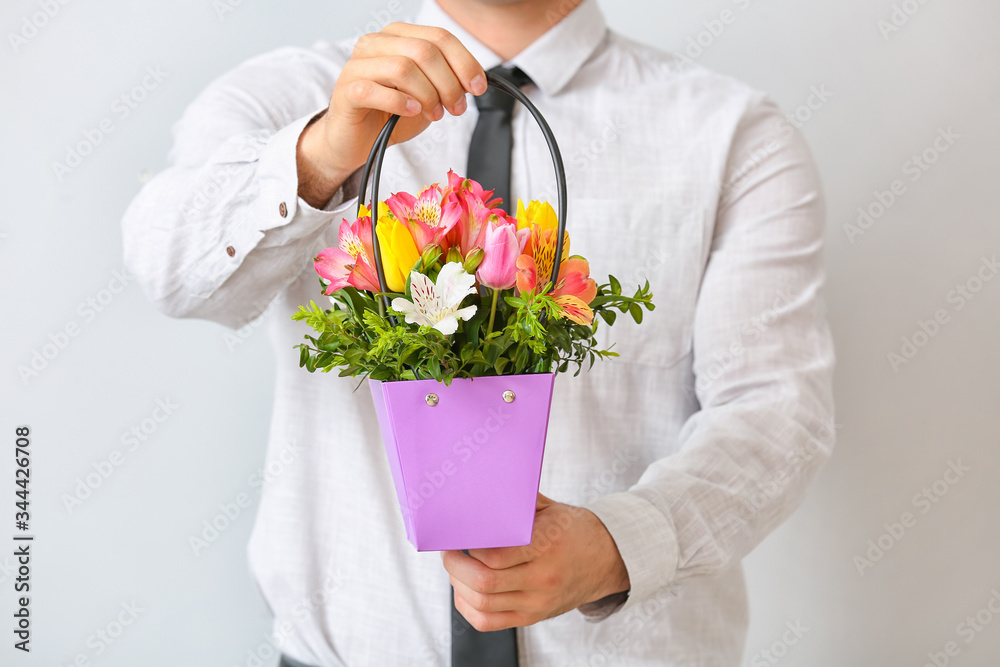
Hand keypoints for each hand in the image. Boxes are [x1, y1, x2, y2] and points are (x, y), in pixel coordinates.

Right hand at [297, 23, 486, 206]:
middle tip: (455, 107)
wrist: (358, 142)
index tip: (477, 87)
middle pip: (424, 51)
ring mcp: (358, 65)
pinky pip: (375, 90)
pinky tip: (410, 111)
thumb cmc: (390, 115)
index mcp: (398, 37)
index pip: (438, 37)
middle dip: (449, 83)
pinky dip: (399, 102)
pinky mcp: (347, 90)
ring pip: (403, 67)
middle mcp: (376, 44)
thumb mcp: (427, 95)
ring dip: (427, 95)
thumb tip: (474, 79)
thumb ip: (447, 81)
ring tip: (434, 114)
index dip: (464, 62)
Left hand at [441, 493, 629, 630]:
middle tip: (449, 552)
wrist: (608, 560)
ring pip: (483, 604)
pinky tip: (465, 591)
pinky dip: (468, 608)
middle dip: (455, 566)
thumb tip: (482, 494)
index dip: (469, 546)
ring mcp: (538, 602)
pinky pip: (489, 622)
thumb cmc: (575, 530)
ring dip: (458, 586)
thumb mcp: (551, 509)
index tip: (460, 534)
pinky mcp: (533, 616)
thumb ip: (518, 504)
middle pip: (484, 583)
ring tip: (456, 568)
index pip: (495, 555)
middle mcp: (543, 578)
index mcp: (547, 545)